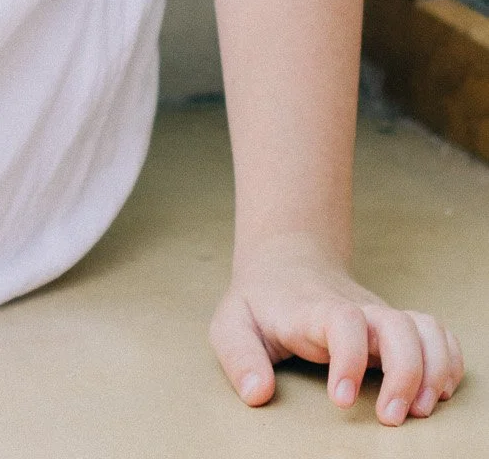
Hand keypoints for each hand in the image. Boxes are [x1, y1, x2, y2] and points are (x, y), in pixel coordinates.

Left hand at [211, 237, 464, 423]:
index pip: (343, 320)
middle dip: (405, 373)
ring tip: (422, 410)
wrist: (286, 263)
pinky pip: (438, 334)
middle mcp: (357, 310)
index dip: (349, 357)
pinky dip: (449, 361)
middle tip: (390, 417)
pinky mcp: (398, 327)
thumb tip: (258, 395)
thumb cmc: (260, 302)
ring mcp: (380, 317)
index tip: (340, 400)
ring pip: (425, 328)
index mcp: (315, 310)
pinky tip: (437, 393)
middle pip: (397, 325)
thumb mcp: (232, 324)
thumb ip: (239, 357)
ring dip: (434, 369)